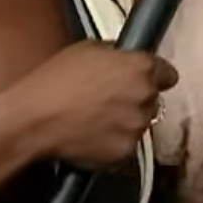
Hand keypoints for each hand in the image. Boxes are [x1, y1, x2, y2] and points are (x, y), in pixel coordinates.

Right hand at [10, 41, 177, 169]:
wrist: (34, 120)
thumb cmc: (54, 80)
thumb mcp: (86, 49)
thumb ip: (116, 53)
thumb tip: (124, 57)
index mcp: (141, 67)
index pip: (168, 74)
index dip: (154, 76)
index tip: (142, 79)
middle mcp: (145, 97)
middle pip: (152, 100)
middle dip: (135, 100)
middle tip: (108, 100)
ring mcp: (137, 127)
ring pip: (139, 124)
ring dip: (125, 122)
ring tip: (95, 120)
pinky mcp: (125, 153)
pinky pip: (125, 146)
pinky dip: (113, 143)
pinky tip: (91, 135)